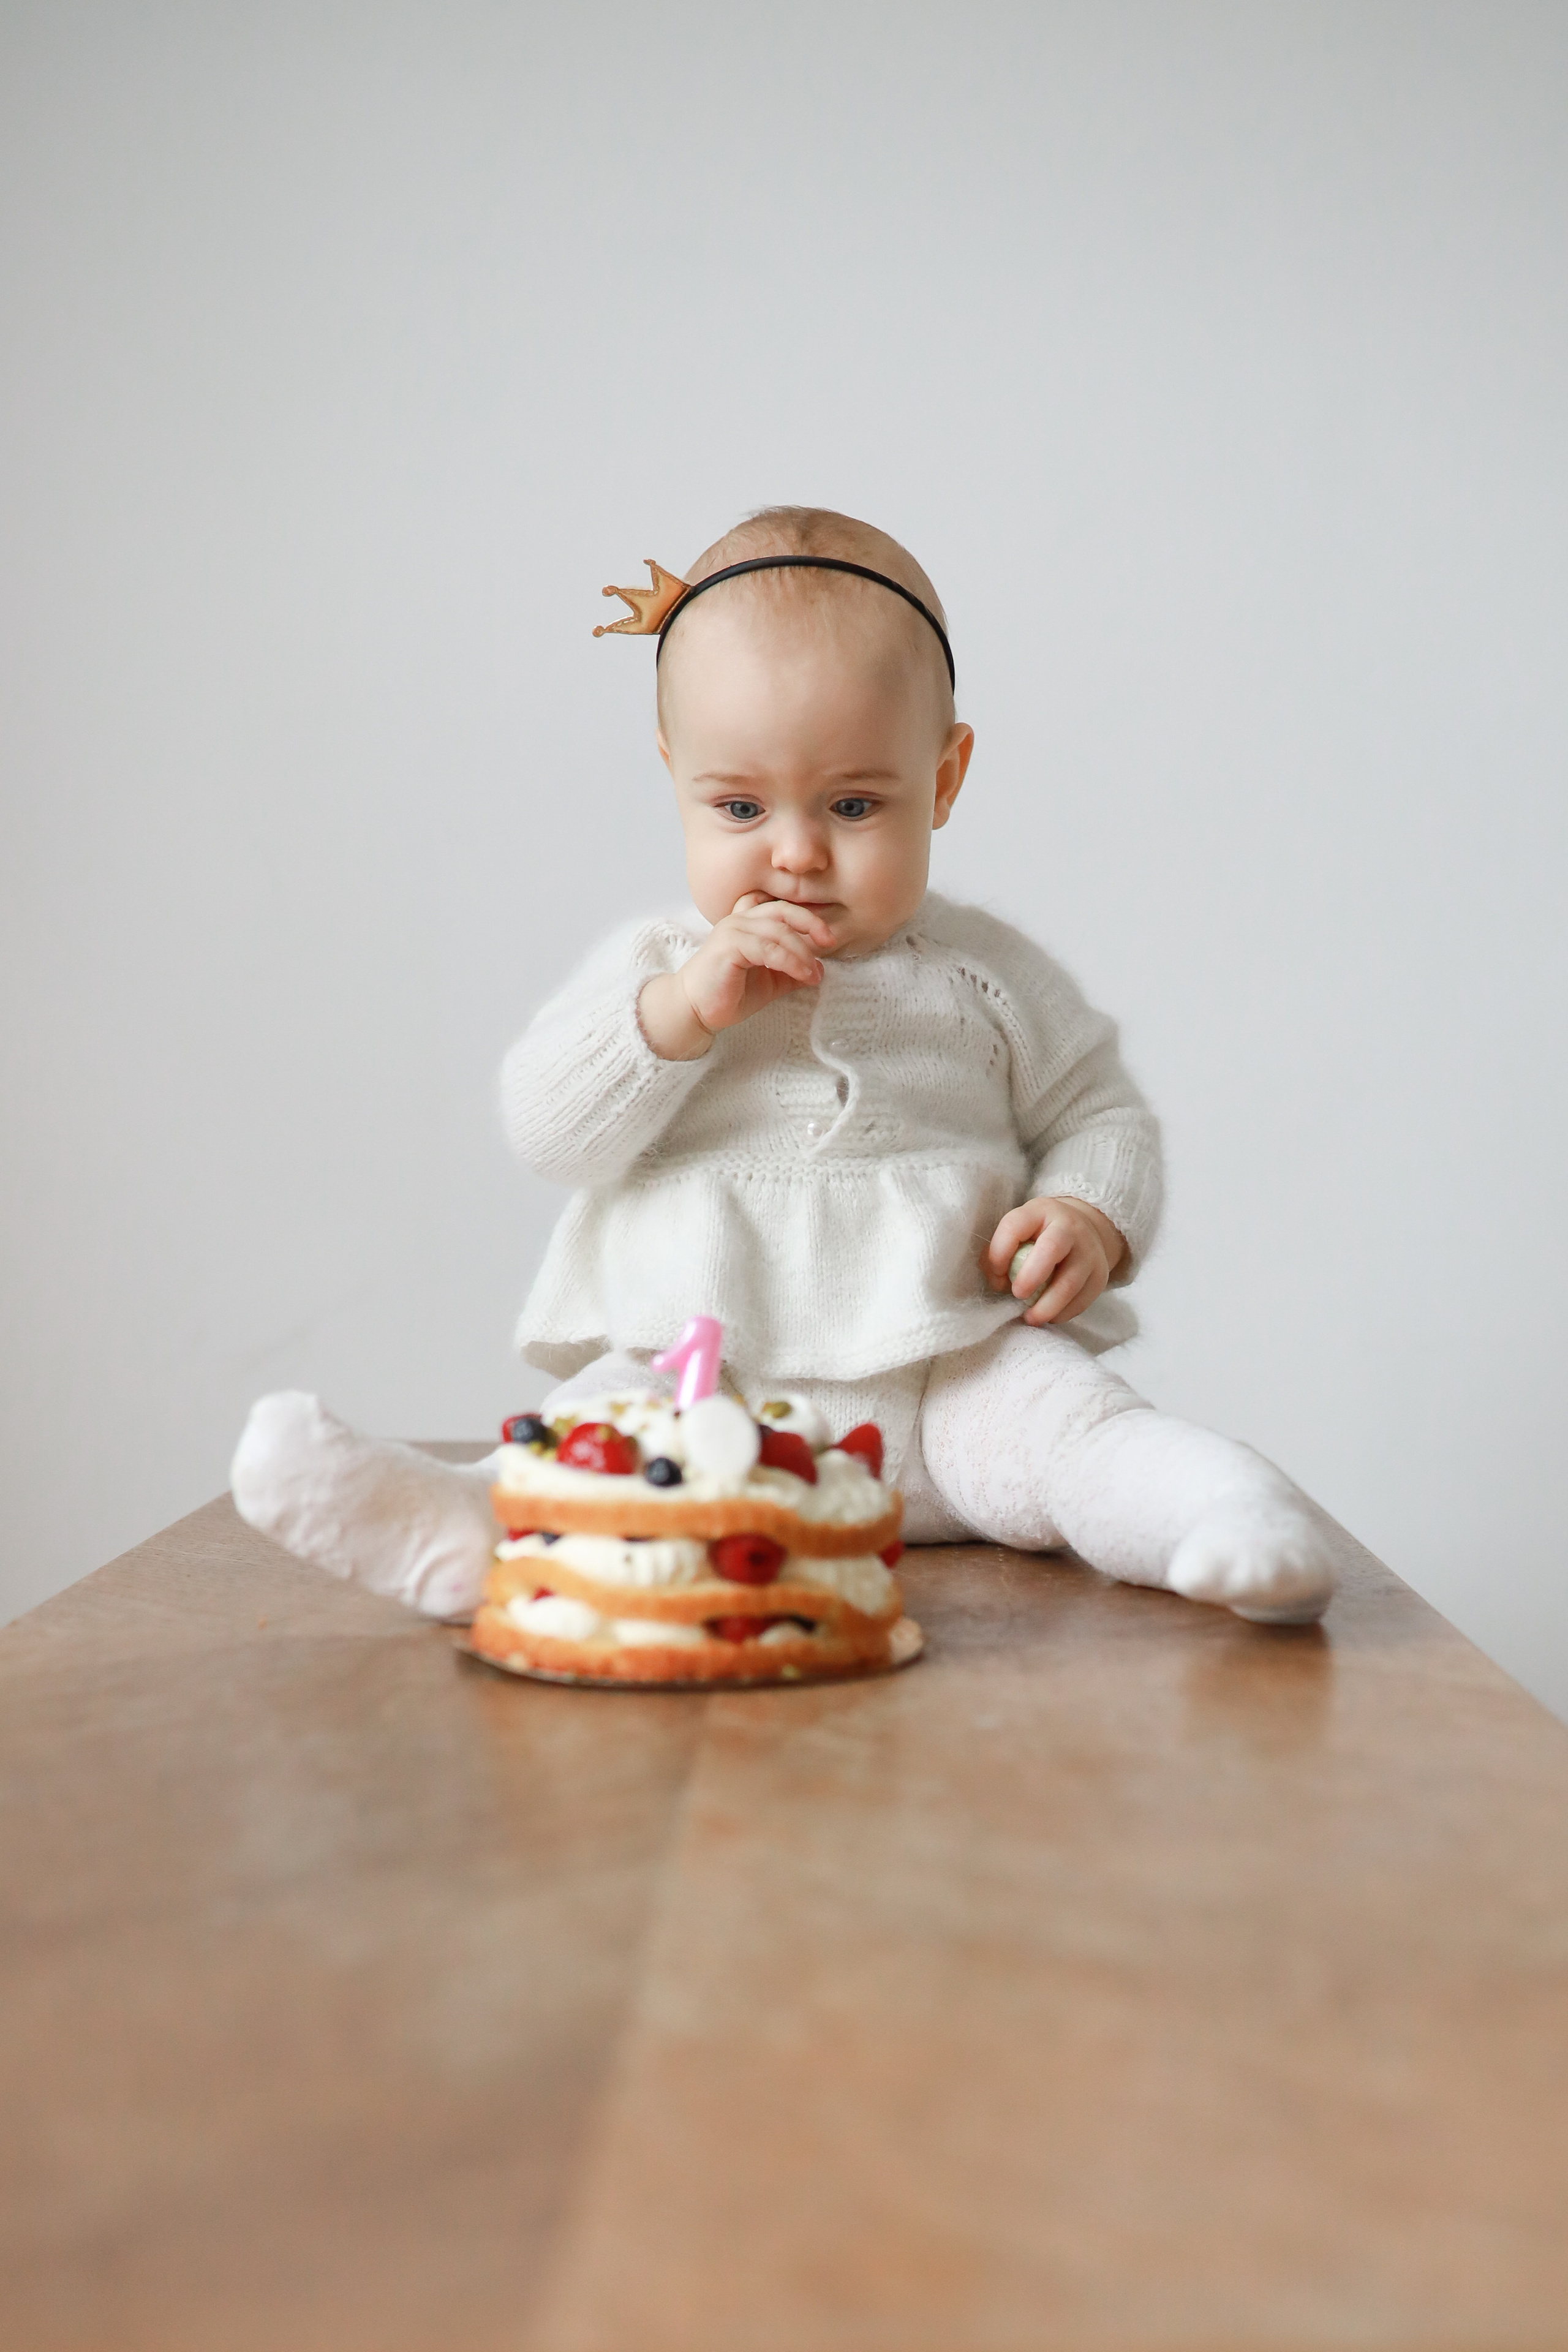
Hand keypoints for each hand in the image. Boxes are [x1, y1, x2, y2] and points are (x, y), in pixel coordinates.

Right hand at [638, 893, 836, 1060]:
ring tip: (814, 973)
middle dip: (811, 924)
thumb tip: (820, 968)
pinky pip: (768, 948)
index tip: (827, 937)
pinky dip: (790, 961)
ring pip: (778, 931)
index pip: (781, 907)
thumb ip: (791, 970)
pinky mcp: (729, 946)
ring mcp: (733, 930)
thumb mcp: (770, 981)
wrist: (695, 1009)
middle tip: (830, 942)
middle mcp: (739, 920)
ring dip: (802, 952)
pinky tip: (803, 975)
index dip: (807, 917)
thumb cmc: (729, 993)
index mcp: (748, 922)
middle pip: (783, 910)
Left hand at [983, 1195, 1127, 1326]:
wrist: (1086, 1232)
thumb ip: (1000, 1251)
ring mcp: (1089, 1252)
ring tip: (1030, 1317)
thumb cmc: (1041, 1235)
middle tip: (1017, 1294)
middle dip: (1030, 1277)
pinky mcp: (1099, 1276)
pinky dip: (1061, 1313)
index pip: (1014, 1226)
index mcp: (1040, 1211)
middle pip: (1051, 1249)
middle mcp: (1069, 1227)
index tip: (996, 1274)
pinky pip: (1081, 1301)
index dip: (999, 1252)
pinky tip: (1048, 1316)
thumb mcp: (1020, 1231)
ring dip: (1046, 1306)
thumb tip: (998, 1282)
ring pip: (1070, 1283)